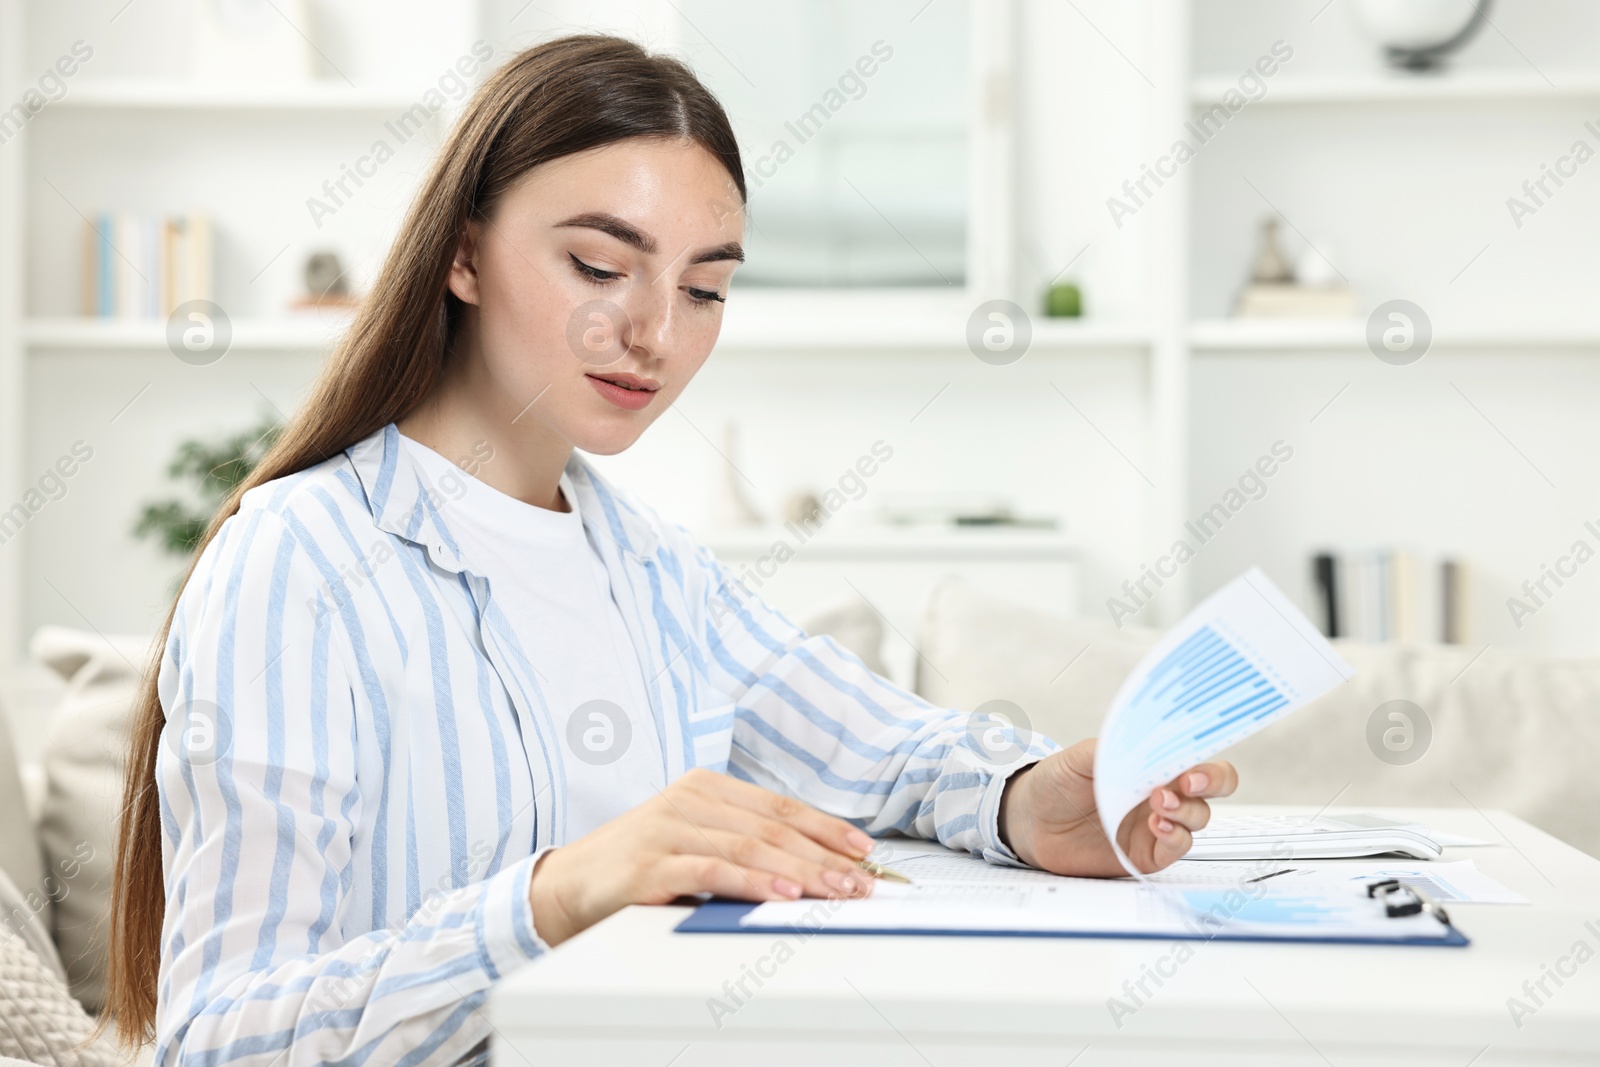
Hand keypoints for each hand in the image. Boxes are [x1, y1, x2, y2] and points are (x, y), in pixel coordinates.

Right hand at [528, 768, 875, 945]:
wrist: (567, 885)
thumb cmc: (637, 865)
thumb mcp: (694, 843)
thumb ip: (741, 844)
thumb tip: (809, 865)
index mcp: (705, 788)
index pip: (780, 806)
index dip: (826, 827)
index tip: (863, 849)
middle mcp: (689, 800)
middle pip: (772, 827)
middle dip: (823, 855)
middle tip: (861, 880)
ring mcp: (668, 829)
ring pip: (749, 848)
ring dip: (800, 871)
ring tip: (834, 889)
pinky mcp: (650, 864)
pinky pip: (712, 871)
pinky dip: (752, 882)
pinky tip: (780, 894)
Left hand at [997, 739, 1237, 876]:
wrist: (1029, 820)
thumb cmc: (1055, 782)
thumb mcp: (1080, 757)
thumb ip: (1113, 750)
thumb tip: (1144, 743)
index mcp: (1152, 764)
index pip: (1197, 756)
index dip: (1205, 758)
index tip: (1192, 762)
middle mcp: (1161, 792)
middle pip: (1212, 787)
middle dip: (1212, 782)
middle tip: (1189, 782)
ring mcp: (1156, 824)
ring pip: (1197, 817)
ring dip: (1186, 810)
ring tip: (1157, 804)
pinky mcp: (1146, 853)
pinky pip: (1176, 847)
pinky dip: (1174, 836)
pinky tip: (1156, 826)